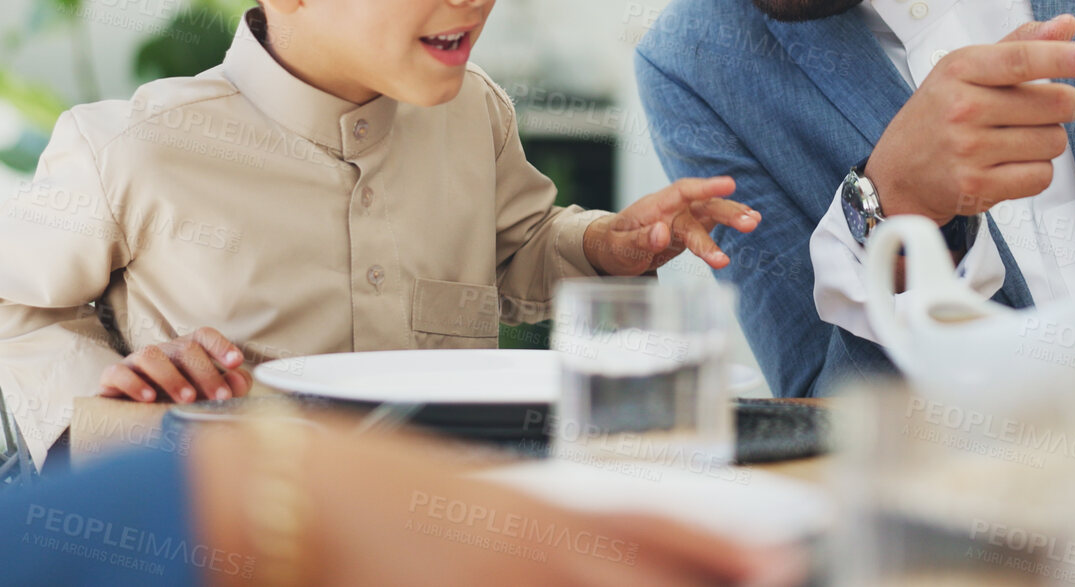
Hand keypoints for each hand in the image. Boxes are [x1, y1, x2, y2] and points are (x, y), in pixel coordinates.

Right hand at [98, 326, 251, 403]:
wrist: (127, 421)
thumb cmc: (173, 405)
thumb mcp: (204, 398)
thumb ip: (228, 387)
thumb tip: (239, 379)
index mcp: (185, 352)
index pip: (204, 336)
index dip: (221, 346)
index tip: (236, 362)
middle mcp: (162, 352)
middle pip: (185, 348)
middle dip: (206, 373)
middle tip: (220, 397)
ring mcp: (135, 362)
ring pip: (151, 355)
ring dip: (172, 377)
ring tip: (188, 399)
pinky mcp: (111, 377)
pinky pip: (118, 372)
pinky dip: (134, 384)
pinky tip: (149, 399)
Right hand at [189, 420, 805, 586]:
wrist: (292, 497)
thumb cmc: (387, 496)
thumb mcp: (487, 503)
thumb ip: (556, 535)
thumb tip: (616, 550)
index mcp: (546, 511)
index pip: (658, 527)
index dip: (726, 548)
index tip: (781, 560)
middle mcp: (534, 548)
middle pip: (645, 579)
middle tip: (767, 584)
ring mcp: (497, 584)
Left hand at [584, 176, 760, 275]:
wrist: (614, 247)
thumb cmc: (613, 245)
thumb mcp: (618, 248)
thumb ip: (638, 240)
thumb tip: (662, 232)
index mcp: (654, 206)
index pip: (682, 191)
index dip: (706, 187)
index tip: (728, 185)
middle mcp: (672, 208)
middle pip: (703, 205)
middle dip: (727, 213)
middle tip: (750, 223)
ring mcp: (683, 217)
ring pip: (712, 213)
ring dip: (733, 216)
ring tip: (755, 222)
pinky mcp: (690, 228)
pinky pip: (712, 222)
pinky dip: (731, 221)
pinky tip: (751, 220)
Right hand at [864, 14, 1074, 223]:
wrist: (898, 172)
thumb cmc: (938, 114)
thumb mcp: (966, 69)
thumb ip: (1019, 45)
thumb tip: (1067, 25)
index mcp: (960, 68)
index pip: (1021, 59)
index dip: (1063, 58)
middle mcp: (962, 107)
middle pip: (1055, 104)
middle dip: (1062, 107)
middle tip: (1039, 110)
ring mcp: (968, 149)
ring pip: (1054, 142)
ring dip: (1046, 141)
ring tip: (1014, 140)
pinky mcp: (977, 186)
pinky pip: (1042, 176)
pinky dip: (1036, 172)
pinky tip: (1009, 165)